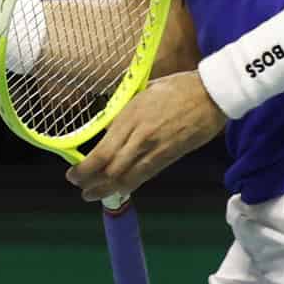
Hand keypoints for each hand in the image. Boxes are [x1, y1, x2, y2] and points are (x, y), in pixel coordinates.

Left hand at [67, 71, 226, 201]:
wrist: (211, 94)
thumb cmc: (175, 88)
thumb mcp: (141, 93)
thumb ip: (123, 113)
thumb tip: (108, 128)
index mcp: (129, 117)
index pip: (101, 152)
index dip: (84, 169)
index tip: (72, 175)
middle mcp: (139, 136)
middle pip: (111, 169)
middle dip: (92, 183)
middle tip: (81, 189)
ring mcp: (155, 149)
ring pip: (127, 177)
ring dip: (108, 190)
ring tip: (93, 195)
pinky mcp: (170, 156)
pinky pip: (146, 176)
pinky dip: (130, 185)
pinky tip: (120, 190)